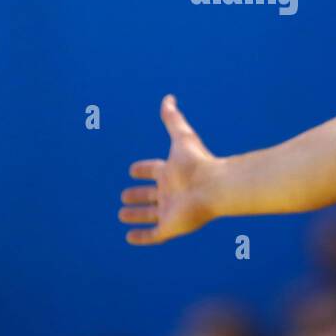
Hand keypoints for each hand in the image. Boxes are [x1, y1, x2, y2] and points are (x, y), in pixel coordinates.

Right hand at [119, 95, 218, 244]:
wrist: (214, 186)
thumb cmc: (197, 162)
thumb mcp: (182, 137)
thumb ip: (173, 119)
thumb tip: (168, 98)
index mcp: (171, 173)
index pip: (154, 171)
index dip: (143, 170)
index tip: (132, 169)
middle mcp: (171, 192)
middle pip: (152, 195)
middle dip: (138, 195)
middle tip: (124, 196)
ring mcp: (170, 211)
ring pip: (150, 215)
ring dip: (137, 215)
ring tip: (122, 214)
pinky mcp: (170, 227)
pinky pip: (153, 235)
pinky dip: (141, 237)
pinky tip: (130, 237)